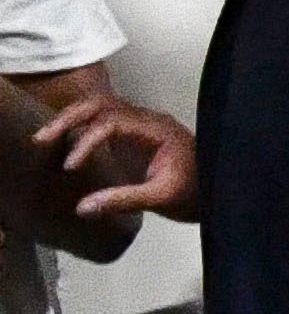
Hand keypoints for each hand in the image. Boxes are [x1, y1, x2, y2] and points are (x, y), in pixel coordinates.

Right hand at [32, 93, 196, 222]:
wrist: (220, 190)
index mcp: (158, 129)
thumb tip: (83, 208)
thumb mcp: (162, 198)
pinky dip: (79, 127)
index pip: (113, 122)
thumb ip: (124, 200)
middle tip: (43, 138)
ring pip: (99, 108)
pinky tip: (60, 143)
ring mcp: (139, 125)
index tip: (71, 166)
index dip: (87, 141)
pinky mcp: (132, 135)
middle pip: (101, 105)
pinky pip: (101, 121)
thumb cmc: (197, 192)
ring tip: (44, 139)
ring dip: (70, 119)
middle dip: (69, 118)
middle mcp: (148, 120)